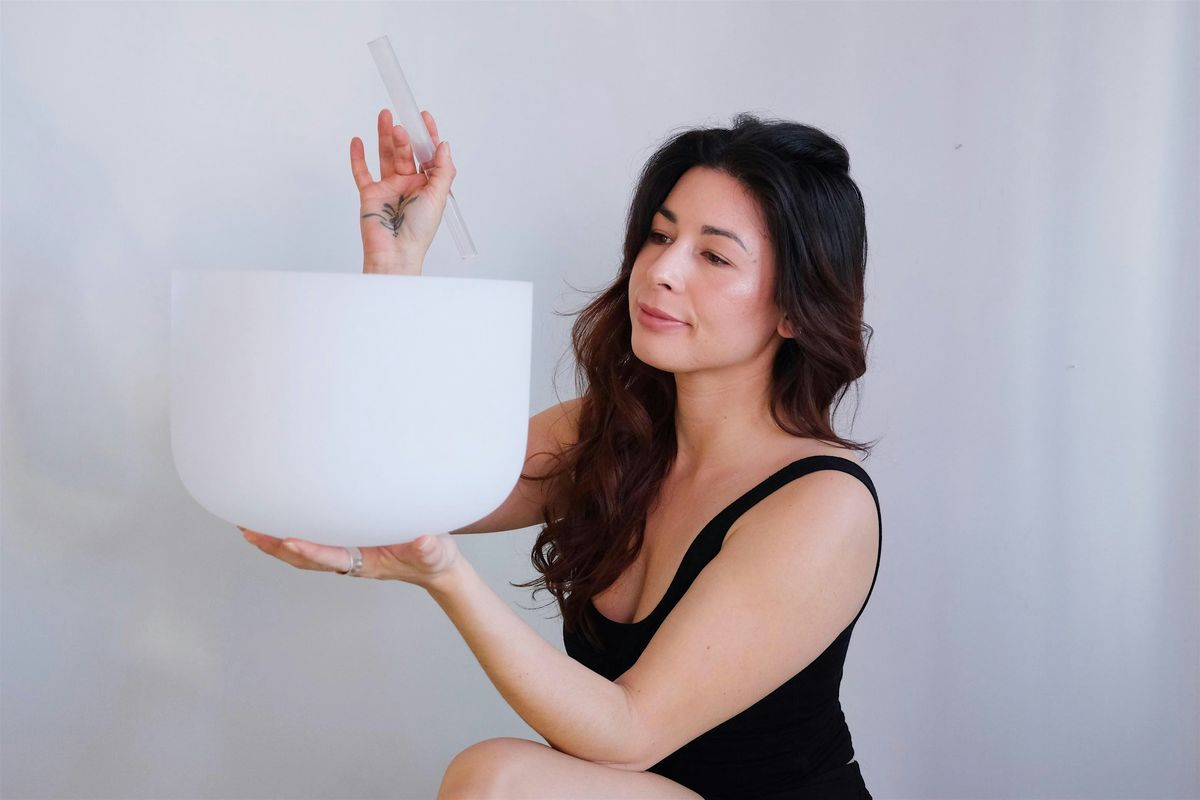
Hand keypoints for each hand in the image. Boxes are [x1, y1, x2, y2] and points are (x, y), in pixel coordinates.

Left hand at [240, 526, 462, 588]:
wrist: (435, 566)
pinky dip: (291, 532)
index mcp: (366, 563)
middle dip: (277, 547)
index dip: (311, 551)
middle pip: (305, 558)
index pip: (333, 557)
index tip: (290, 542)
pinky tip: (278, 520)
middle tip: (249, 531)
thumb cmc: (433, 559)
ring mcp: (345, 552)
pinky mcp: (346, 541)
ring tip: (249, 526)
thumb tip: (423, 541)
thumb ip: (429, 549)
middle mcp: (349, 559)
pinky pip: (313, 539)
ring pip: (303, 551)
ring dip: (276, 541)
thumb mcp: (436, 554)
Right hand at [350, 108, 455, 275]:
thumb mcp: (438, 197)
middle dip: (404, 137)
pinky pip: (362, 172)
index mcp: (427, 185)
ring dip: (384, 137)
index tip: (424, 117)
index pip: (428, 155)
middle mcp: (408, 184)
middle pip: (405, 152)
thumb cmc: (419, 231)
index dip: (427, 135)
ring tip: (384, 118)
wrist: (395, 251)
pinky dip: (358, 156)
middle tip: (401, 126)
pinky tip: (358, 140)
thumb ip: (442, 170)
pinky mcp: (370, 194)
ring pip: (385, 156)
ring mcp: (388, 188)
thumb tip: (443, 145)